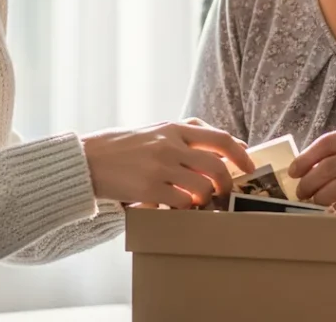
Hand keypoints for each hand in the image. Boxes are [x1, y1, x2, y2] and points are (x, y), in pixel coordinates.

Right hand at [82, 118, 254, 208]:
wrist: (87, 159)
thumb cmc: (123, 146)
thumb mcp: (156, 129)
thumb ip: (186, 132)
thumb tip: (224, 142)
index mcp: (174, 128)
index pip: (219, 138)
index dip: (240, 154)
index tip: (249, 166)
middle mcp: (170, 144)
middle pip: (216, 165)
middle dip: (227, 183)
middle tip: (226, 192)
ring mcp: (160, 167)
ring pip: (201, 186)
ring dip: (206, 198)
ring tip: (200, 201)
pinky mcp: (149, 189)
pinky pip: (181, 203)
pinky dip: (186, 208)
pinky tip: (179, 207)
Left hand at [287, 123, 335, 216]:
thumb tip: (323, 157)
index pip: (328, 143)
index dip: (306, 157)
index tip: (294, 169)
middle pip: (327, 168)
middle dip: (307, 182)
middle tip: (300, 191)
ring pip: (335, 188)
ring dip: (319, 198)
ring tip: (314, 202)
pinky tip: (334, 211)